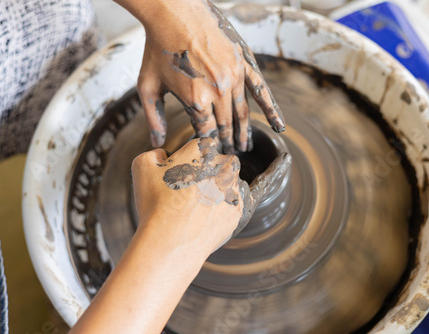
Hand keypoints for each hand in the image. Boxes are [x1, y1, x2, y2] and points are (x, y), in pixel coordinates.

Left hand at [116, 0, 284, 153]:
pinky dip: (271, 110)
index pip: (206, 134)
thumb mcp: (149, 86)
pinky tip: (279, 126)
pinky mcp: (243, 64)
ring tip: (244, 146)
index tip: (210, 157)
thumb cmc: (158, 48)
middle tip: (229, 155)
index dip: (208, 147)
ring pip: (243, 113)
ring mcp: (234, 77)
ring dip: (244, 132)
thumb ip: (153, 118)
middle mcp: (218, 92)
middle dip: (226, 143)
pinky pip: (261, 90)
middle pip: (225, 126)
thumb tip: (156, 143)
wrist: (173, 12)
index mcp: (196, 101)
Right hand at [131, 137, 291, 251]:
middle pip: (217, 164)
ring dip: (218, 189)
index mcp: (202, 148)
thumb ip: (156, 151)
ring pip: (229, 181)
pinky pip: (262, 186)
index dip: (184, 167)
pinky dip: (276, 170)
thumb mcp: (142, 166)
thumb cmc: (154, 203)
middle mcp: (223, 163)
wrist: (170, 241)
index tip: (176, 183)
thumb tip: (165, 155)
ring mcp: (235, 186)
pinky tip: (286, 158)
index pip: (198, 150)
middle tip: (185, 198)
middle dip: (204, 176)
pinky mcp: (243, 207)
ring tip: (196, 211)